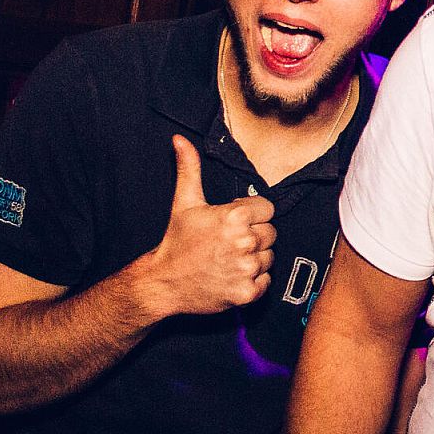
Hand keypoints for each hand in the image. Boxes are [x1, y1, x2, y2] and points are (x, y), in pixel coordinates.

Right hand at [146, 135, 274, 315]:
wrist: (163, 282)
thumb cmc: (177, 242)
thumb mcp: (185, 203)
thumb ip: (189, 169)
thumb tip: (180, 140)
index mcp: (234, 217)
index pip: (268, 209)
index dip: (251, 214)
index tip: (233, 222)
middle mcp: (245, 242)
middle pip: (270, 233)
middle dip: (253, 235)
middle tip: (228, 242)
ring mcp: (247, 268)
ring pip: (269, 257)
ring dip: (254, 258)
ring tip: (228, 258)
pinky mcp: (248, 292)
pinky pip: (266, 280)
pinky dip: (253, 280)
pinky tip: (232, 274)